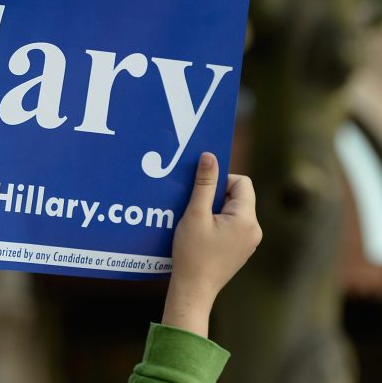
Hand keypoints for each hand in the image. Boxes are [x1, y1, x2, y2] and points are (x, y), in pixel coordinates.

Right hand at [161, 152, 261, 337]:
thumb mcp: (195, 214)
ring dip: (214, 210)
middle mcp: (254, 230)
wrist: (194, 291)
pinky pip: (232, 226)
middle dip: (215, 196)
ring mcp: (249, 242)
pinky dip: (217, 223)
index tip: (201, 193)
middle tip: (196, 208)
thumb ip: (204, 184)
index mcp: (246, 219)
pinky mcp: (241, 250)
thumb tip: (210, 156)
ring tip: (196, 223)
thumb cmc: (192, 253)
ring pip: (234, 211)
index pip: (241, 182)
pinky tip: (200, 234)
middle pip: (238, 196)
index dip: (220, 181)